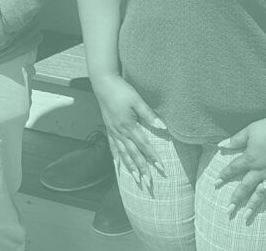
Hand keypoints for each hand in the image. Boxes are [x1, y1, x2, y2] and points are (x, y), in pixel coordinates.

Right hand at [89, 74, 166, 192]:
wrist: (103, 82)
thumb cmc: (121, 89)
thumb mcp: (137, 100)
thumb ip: (149, 115)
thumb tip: (163, 128)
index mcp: (128, 125)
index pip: (144, 145)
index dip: (153, 157)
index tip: (161, 168)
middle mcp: (120, 132)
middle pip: (133, 154)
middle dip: (142, 169)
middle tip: (148, 183)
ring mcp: (113, 131)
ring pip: (122, 153)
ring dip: (130, 167)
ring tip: (136, 179)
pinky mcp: (109, 128)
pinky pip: (113, 147)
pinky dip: (116, 158)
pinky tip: (119, 166)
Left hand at [217, 112, 265, 222]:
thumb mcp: (249, 131)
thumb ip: (235, 140)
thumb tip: (220, 145)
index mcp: (250, 158)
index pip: (233, 169)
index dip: (223, 176)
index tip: (215, 184)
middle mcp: (261, 170)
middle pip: (245, 187)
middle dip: (236, 199)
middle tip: (228, 210)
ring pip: (261, 193)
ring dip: (253, 204)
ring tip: (246, 215)